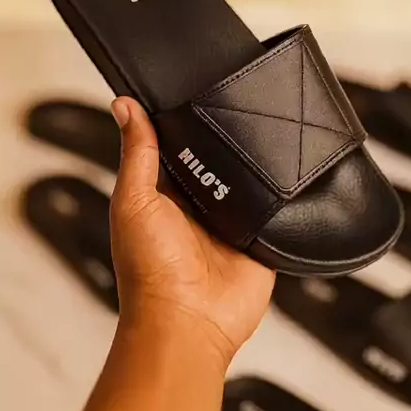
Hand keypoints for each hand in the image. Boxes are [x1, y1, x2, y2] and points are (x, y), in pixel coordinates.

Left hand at [110, 97, 275, 368]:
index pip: (178, 145)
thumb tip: (123, 106)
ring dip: (255, 164)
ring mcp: (231, 220)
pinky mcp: (260, 236)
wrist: (190, 322)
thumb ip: (137, 154)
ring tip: (268, 134)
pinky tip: (287, 170)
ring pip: (248, 178)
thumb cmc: (151, 272)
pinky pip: (274, 207)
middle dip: (226, 140)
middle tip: (239, 107)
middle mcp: (198, 204)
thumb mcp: (135, 201)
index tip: (196, 88)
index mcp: (165, 193)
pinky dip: (279, 192)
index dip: (185, 120)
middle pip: (217, 159)